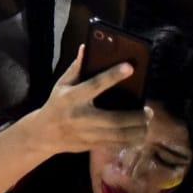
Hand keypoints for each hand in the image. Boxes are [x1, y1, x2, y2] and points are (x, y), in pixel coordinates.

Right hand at [31, 51, 150, 154]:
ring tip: (147, 122)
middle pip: (115, 119)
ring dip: (138, 130)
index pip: (95, 85)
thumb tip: (86, 47)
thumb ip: (76, 68)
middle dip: (136, 116)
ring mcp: (88, 133)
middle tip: (148, 110)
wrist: (44, 133)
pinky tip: (140, 134)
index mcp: (72, 97)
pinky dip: (132, 140)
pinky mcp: (93, 145)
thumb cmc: (56, 104)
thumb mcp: (61, 84)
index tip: (130, 67)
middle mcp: (81, 116)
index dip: (113, 76)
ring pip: (120, 135)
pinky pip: (117, 145)